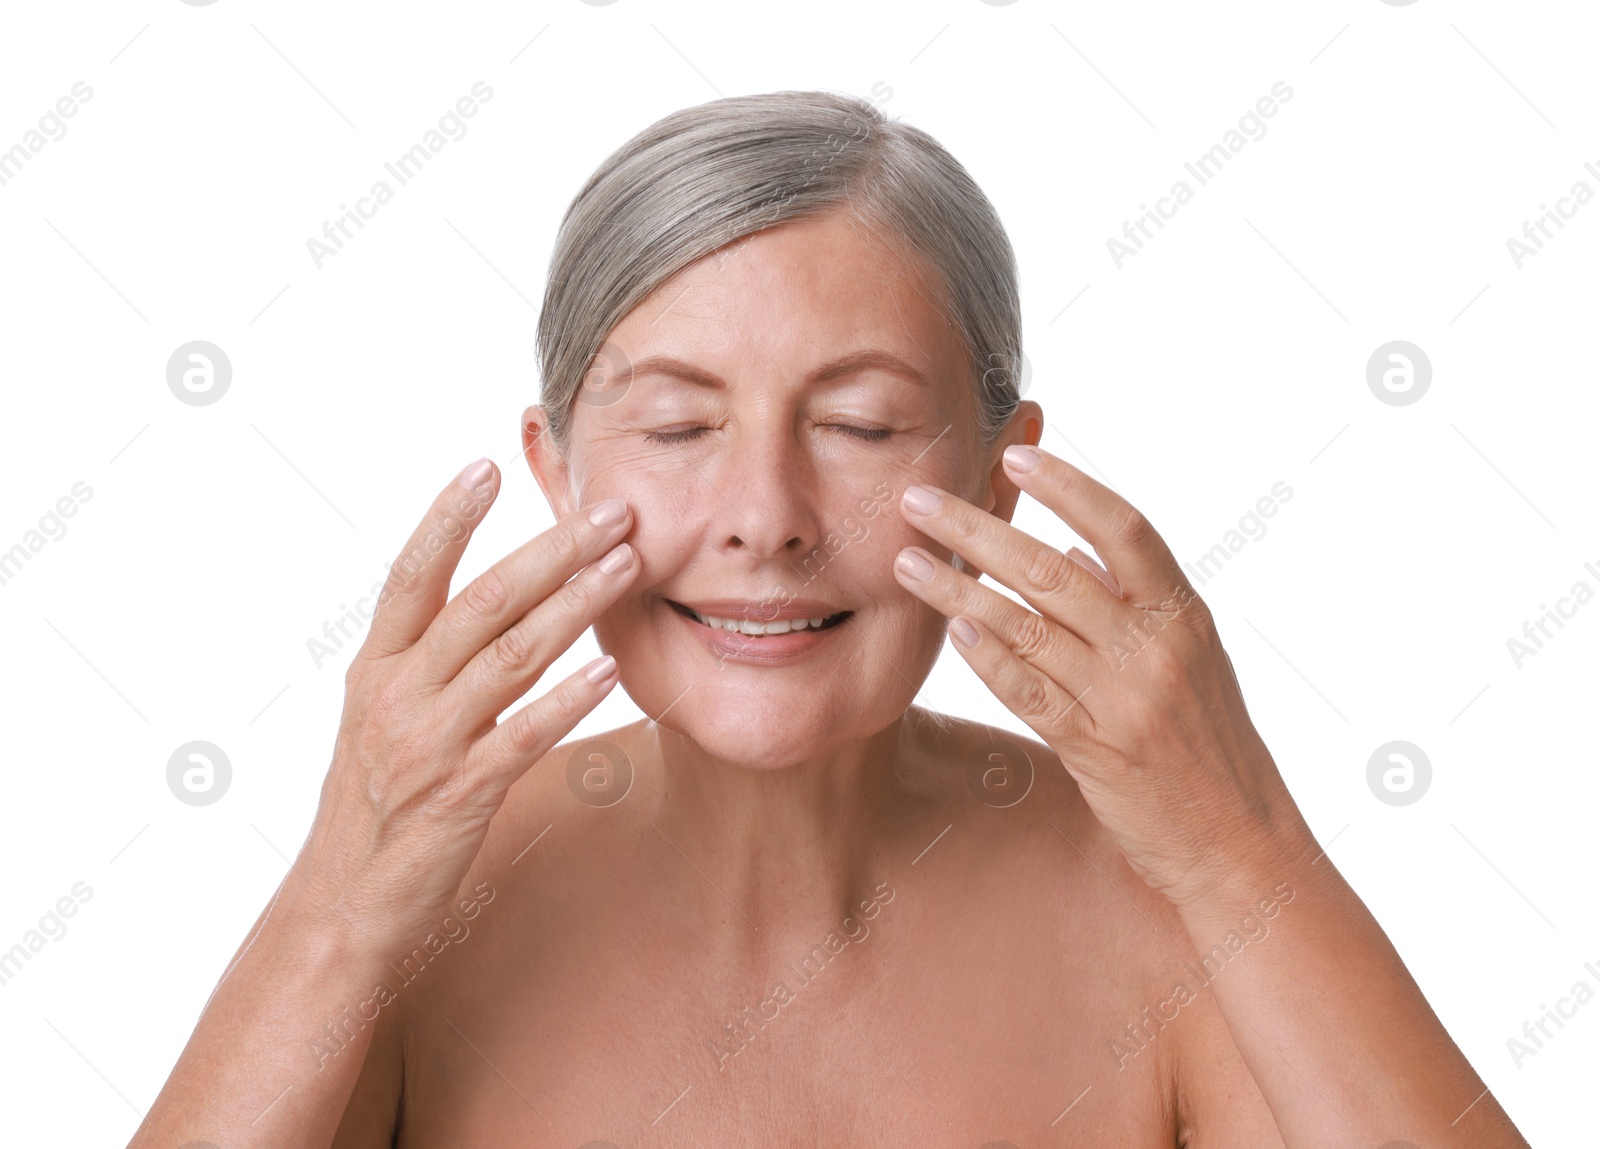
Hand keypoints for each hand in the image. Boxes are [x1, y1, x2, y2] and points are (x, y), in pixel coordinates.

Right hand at [293, 458, 638, 953]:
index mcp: (375, 668)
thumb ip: (425, 660)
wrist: (344, 906)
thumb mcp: (380, 719)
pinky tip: (609, 669)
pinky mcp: (462, 794)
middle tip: (610, 510)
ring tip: (626, 564)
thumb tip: (485, 600)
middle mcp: (396, 695)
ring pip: (510, 656)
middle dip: (552, 549)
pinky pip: (524, 734)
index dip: (447, 519)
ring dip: (574, 604)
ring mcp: (428, 744)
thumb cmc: (374, 805)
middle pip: (481, 601)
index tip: (486, 466)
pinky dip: (569, 698)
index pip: (410, 575)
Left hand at [892, 444, 1312, 909]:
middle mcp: (1154, 647)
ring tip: (906, 561)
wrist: (1239, 844)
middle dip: (977, 528)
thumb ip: (1137, 603)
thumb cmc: (1210, 747)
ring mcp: (1123, 698)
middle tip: (919, 498)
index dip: (1068, 487)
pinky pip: (1029, 691)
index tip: (1013, 456)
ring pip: (1027, 625)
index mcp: (1182, 614)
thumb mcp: (1193, 661)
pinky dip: (987, 657)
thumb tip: (1076, 551)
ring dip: (958, 588)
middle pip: (1052, 570)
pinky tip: (950, 629)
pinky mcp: (1095, 748)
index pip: (1124, 528)